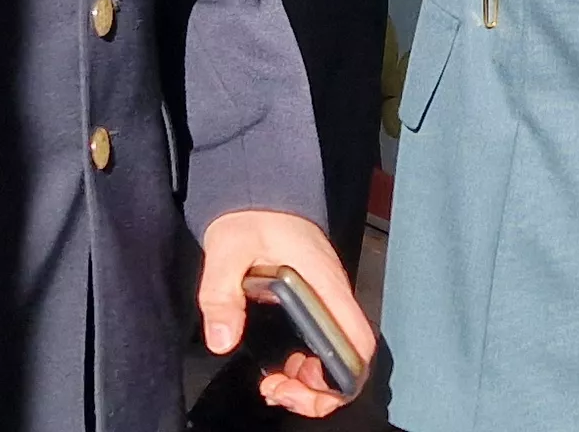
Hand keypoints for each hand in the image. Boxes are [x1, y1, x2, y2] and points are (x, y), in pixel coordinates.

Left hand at [197, 208, 372, 417]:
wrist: (259, 188)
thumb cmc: (252, 214)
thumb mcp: (227, 249)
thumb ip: (221, 293)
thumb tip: (222, 339)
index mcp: (324, 285)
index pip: (357, 342)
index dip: (340, 378)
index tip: (298, 386)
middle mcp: (333, 297)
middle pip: (350, 360)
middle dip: (318, 391)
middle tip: (277, 391)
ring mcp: (325, 302)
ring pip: (336, 358)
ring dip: (308, 382)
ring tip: (273, 385)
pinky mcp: (314, 304)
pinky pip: (322, 346)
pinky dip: (304, 368)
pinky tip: (278, 369)